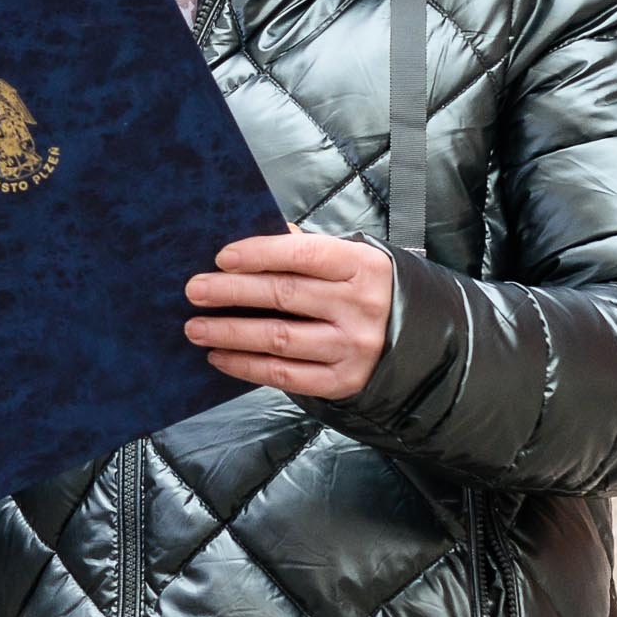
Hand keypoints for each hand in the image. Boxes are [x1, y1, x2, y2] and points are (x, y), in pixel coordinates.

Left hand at [184, 228, 394, 400]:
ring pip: (280, 338)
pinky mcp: (344, 381)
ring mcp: (354, 347)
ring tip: (196, 327)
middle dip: (232, 292)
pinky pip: (286, 375)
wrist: (421, 340)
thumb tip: (251, 235)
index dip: (259, 254)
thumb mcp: (350, 261)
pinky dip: (247, 366)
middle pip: (284, 295)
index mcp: (361, 266)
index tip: (221, 258)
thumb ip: (306, 249)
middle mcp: (360, 306)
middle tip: (195, 291)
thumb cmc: (367, 290)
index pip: (303, 254)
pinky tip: (220, 357)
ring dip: (231, 333)